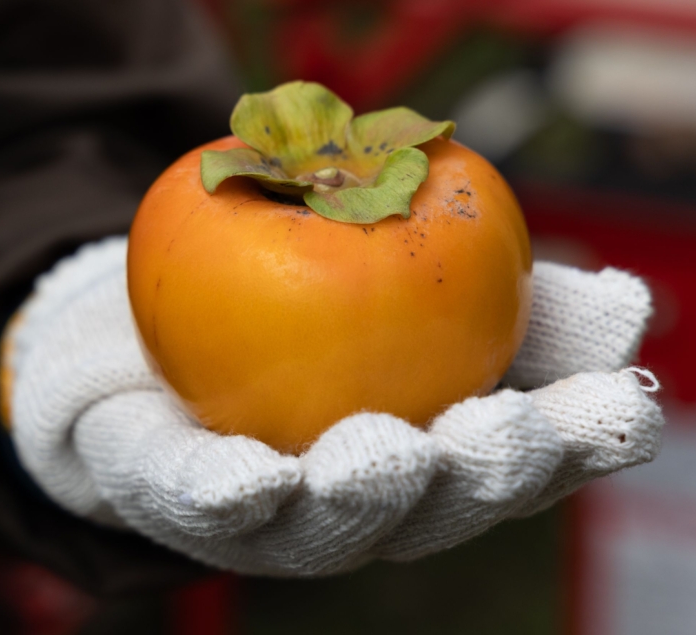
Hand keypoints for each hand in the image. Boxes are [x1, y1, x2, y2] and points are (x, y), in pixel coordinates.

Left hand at [3, 238, 661, 575]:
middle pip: (428, 508)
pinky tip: (249, 479)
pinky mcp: (175, 500)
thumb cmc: (312, 306)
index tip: (621, 408)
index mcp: (423, 457)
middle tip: (502, 429)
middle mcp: (356, 501)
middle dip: (471, 479)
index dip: (570, 445)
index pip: (509, 460)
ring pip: (323, 525)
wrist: (172, 326)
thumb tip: (629, 308)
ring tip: (384, 454)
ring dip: (361, 495)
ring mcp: (267, 514)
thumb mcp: (415, 277)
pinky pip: (197, 504)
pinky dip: (225, 496)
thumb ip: (507, 297)